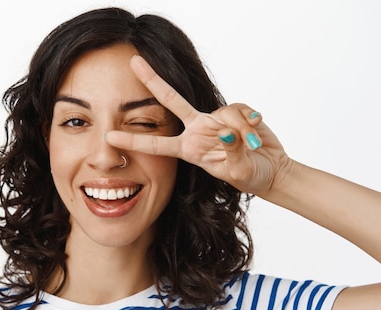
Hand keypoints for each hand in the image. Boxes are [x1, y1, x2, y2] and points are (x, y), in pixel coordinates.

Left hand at [105, 55, 291, 196]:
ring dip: (240, 130)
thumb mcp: (238, 171)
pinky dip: (250, 121)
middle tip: (134, 62)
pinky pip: (240, 110)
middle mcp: (197, 130)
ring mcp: (215, 120)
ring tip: (251, 146)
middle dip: (153, 80)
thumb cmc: (250, 176)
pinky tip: (257, 130)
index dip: (133, 140)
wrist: (271, 170)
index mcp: (189, 149)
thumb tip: (227, 134)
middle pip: (171, 100)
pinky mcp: (235, 112)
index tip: (108, 137)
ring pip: (223, 113)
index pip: (156, 144)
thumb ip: (232, 153)